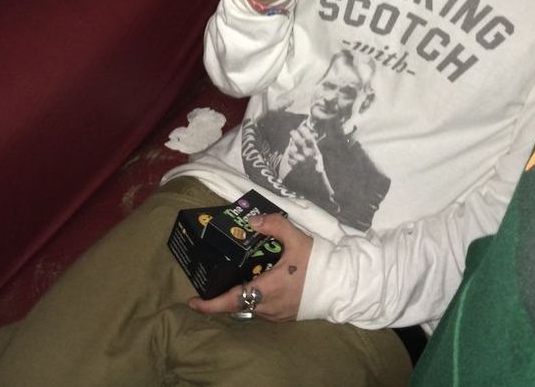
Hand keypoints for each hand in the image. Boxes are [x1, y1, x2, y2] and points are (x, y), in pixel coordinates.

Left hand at [187, 213, 311, 321]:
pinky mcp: (286, 316)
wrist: (342, 285)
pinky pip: (263, 308)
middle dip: (224, 294)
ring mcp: (277, 314)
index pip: (232, 300)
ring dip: (242, 294)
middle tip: (215, 279)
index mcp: (268, 289)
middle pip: (238, 303)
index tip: (192, 302)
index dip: (210, 304)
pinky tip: (259, 281)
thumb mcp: (296, 238)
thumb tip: (252, 220)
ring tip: (238, 275)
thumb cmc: (318, 263)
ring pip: (250, 306)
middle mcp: (268, 307)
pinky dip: (255, 297)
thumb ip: (273, 225)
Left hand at [279, 121, 324, 178]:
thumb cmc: (316, 164)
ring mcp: (302, 161)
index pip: (310, 139)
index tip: (301, 127)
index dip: (305, 131)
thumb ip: (312, 145)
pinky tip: (293, 159)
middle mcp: (308, 155)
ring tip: (293, 149)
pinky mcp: (296, 167)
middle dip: (294, 135)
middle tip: (292, 132)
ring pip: (291, 150)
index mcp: (315, 151)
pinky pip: (289, 159)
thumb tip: (306, 133)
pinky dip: (290, 158)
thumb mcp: (318, 154)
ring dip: (290, 148)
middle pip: (299, 142)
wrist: (315, 180)